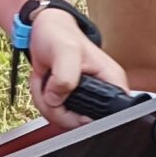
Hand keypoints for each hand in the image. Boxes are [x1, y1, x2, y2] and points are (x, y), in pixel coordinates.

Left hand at [26, 8, 127, 122]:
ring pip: (64, 121)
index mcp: (112, 81)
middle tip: (51, 87)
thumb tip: (58, 99)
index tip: (71, 103)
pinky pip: (54, 114)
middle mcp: (101, 93)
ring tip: (47, 80)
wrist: (45, 32)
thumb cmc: (60, 34)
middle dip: (59, 109)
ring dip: (47, 103)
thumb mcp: (65, 50)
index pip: (113, 116)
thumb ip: (66, 76)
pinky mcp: (69, 102)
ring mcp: (84, 100)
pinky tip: (45, 84)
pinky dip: (42, 100)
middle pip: (83, 124)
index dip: (90, 117)